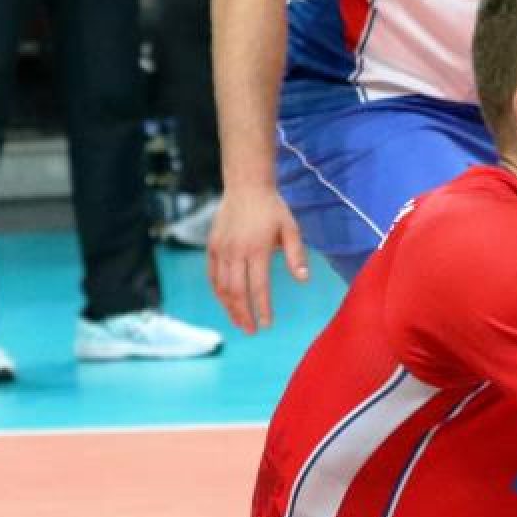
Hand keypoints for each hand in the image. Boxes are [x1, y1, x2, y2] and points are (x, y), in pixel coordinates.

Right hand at [206, 185, 308, 332]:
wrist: (246, 186)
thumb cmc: (273, 209)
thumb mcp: (291, 229)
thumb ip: (297, 256)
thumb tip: (303, 280)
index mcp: (257, 249)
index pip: (259, 286)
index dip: (262, 308)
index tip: (267, 324)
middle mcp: (235, 251)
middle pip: (236, 292)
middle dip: (244, 314)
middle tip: (252, 331)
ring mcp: (221, 249)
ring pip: (222, 286)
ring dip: (230, 308)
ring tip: (240, 323)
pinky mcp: (212, 246)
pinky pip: (212, 275)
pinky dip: (219, 292)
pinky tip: (227, 303)